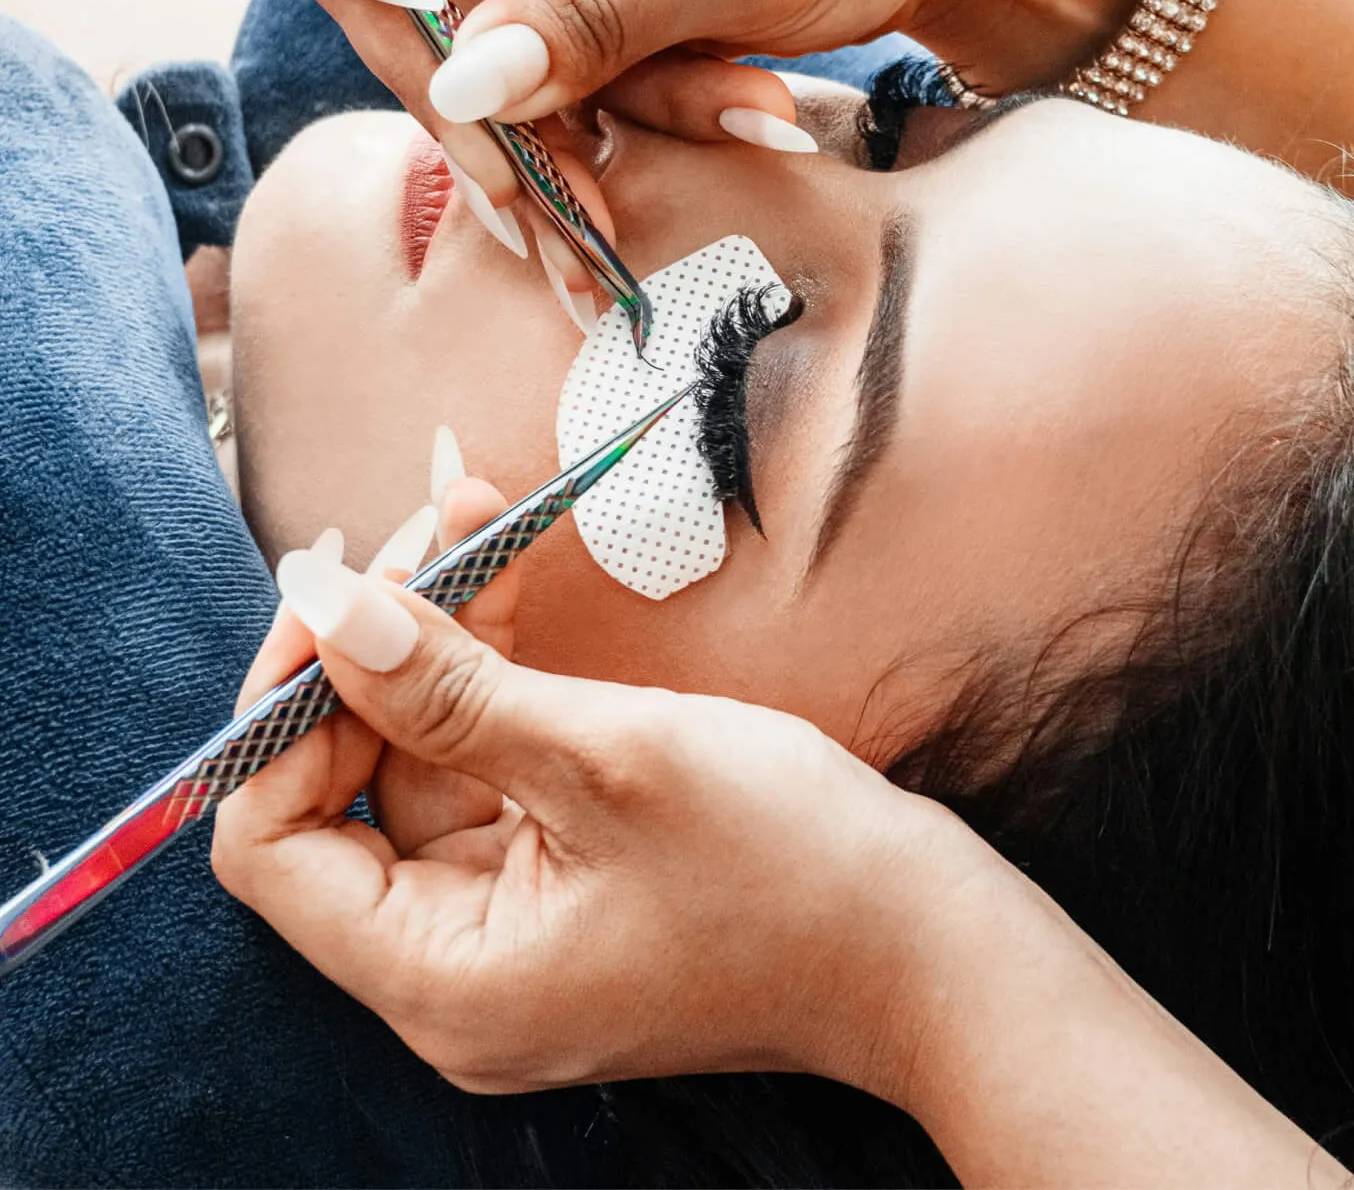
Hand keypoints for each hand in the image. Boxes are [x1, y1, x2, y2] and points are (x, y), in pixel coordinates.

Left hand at [210, 478, 974, 1100]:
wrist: (934, 950)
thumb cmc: (795, 872)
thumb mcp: (613, 758)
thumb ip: (453, 690)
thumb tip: (332, 614)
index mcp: (443, 978)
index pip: (271, 846)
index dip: (281, 710)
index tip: (332, 594)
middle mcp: (457, 975)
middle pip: (346, 799)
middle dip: (373, 654)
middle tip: (411, 533)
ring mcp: (516, 937)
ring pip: (426, 773)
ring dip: (439, 649)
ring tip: (467, 522)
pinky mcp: (569, 895)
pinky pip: (496, 782)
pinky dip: (497, 688)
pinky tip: (509, 588)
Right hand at [247, 0, 1170, 143]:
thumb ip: (594, 18)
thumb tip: (462, 82)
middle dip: (466, 100)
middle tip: (542, 198)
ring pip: (487, 73)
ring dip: (575, 144)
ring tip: (707, 149)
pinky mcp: (593, 19)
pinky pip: (567, 98)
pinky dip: (637, 135)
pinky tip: (742, 122)